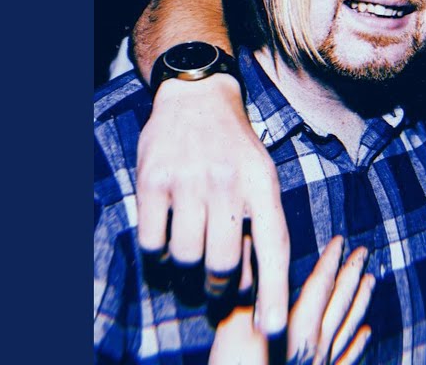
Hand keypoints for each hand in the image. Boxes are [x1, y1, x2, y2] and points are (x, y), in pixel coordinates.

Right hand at [136, 75, 291, 335]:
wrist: (198, 97)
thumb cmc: (235, 149)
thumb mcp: (262, 178)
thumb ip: (262, 225)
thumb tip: (257, 287)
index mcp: (262, 185)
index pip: (273, 248)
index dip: (274, 293)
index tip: (272, 329)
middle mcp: (227, 183)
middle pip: (223, 263)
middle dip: (220, 287)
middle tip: (217, 287)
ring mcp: (188, 180)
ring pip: (185, 258)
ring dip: (186, 270)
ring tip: (191, 257)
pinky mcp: (152, 180)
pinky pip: (152, 241)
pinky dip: (157, 252)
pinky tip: (166, 240)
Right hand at [209, 236, 374, 364]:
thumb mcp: (231, 330)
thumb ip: (245, 293)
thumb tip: (249, 252)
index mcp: (297, 328)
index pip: (319, 285)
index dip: (331, 261)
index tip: (342, 241)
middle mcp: (316, 345)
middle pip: (339, 303)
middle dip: (353, 275)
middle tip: (366, 253)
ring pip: (348, 327)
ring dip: (360, 302)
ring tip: (373, 282)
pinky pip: (346, 359)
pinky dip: (358, 343)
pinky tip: (366, 333)